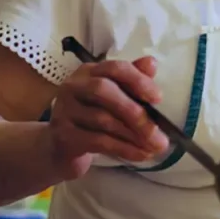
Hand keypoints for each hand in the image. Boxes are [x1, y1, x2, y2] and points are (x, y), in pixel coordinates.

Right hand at [48, 57, 170, 172]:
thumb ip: (131, 81)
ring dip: (134, 135)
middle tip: (158, 132)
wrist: (61, 148)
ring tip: (154, 146)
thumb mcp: (113, 98)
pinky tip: (140, 155)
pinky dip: (123, 148)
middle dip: (135, 112)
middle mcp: (73, 87)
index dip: (137, 80)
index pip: (114, 68)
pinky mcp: (64, 135)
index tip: (158, 98)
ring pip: (103, 119)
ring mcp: (65, 110)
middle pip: (104, 91)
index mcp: (89, 72)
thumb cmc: (92, 118)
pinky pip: (98, 141)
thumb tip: (151, 63)